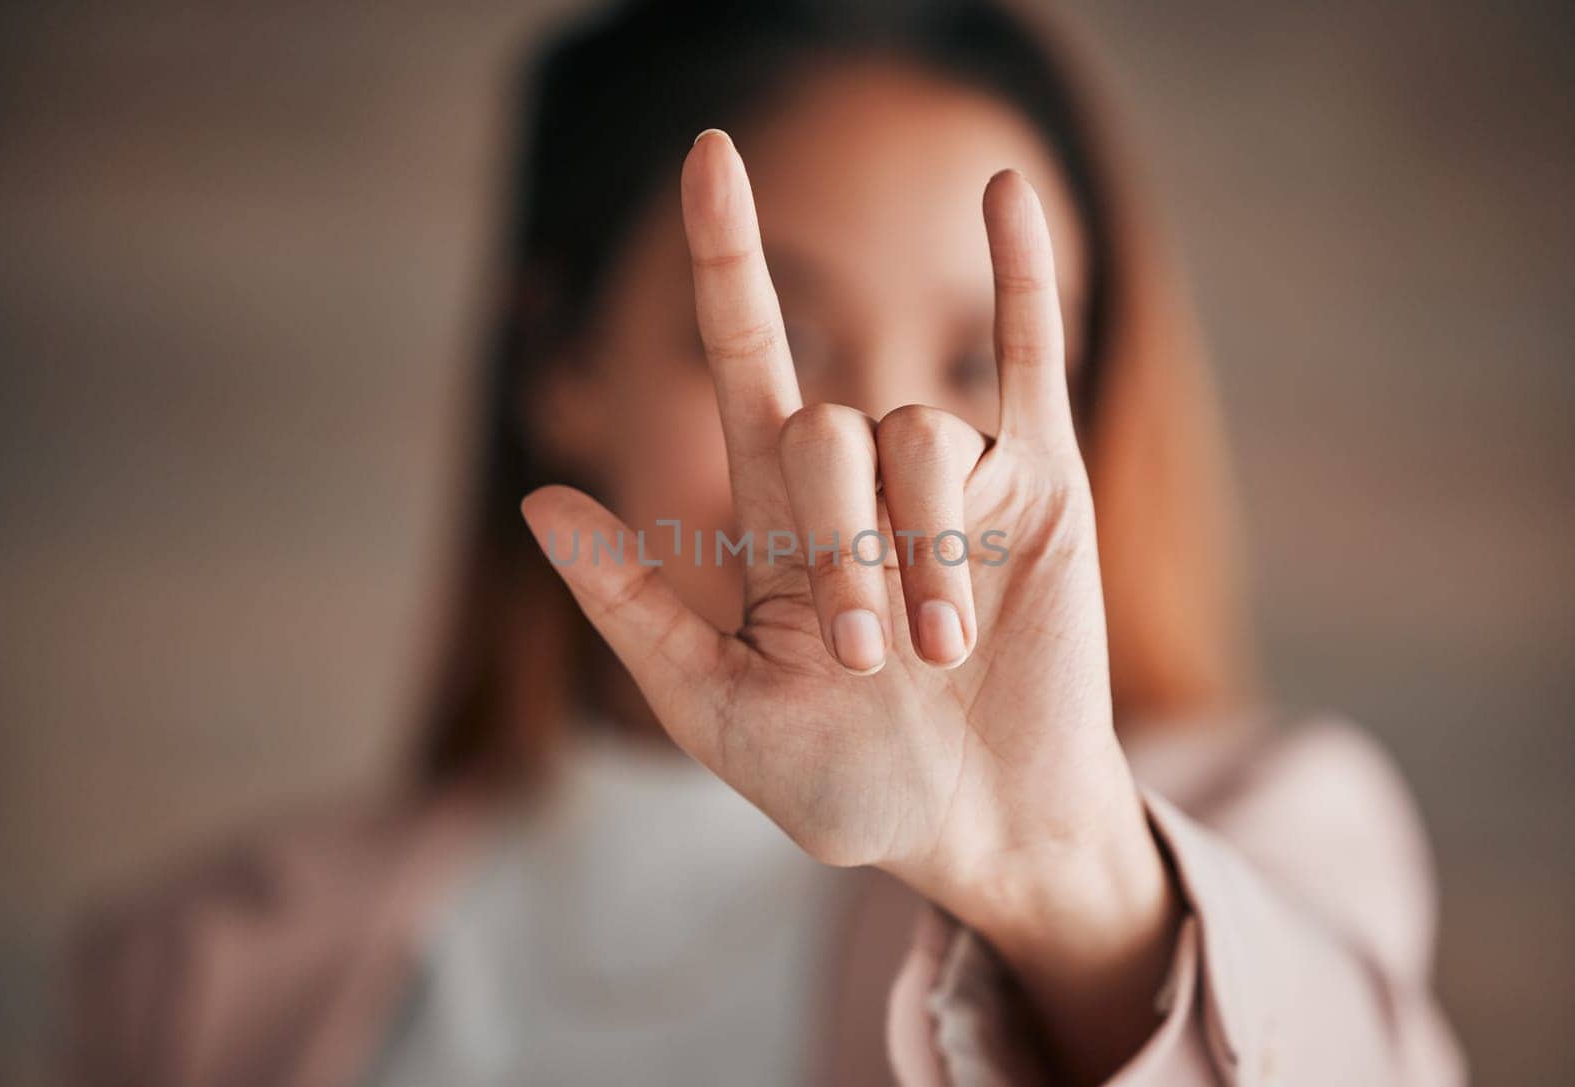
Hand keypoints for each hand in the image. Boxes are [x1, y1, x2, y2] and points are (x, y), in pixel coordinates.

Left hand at [523, 130, 1175, 1080]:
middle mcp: (858, 479)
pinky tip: (1004, 187)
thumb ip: (633, 606)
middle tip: (862, 653)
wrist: (976, 830)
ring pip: (920, 431)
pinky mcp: (1042, 484)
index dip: (724, 257)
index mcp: (772, 516)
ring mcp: (952, 476)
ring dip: (920, 546)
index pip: (741, 356)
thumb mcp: (714, 712)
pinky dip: (1022, 273)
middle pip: (825, 422)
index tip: (709, 154)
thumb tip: (537, 497)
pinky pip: (1030, 359)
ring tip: (936, 650)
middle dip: (834, 541)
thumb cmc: (843, 782)